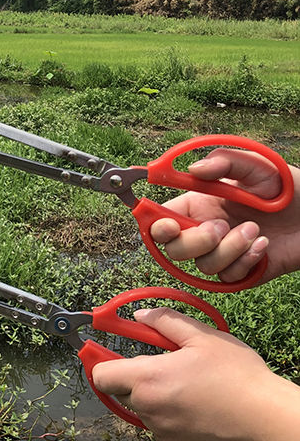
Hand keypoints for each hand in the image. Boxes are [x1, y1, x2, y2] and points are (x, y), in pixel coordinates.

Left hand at [92, 308, 299, 440]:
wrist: (266, 416)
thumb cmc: (236, 375)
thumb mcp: (201, 336)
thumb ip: (164, 320)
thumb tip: (139, 315)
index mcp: (148, 379)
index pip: (101, 375)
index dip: (100, 362)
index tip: (102, 352)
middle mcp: (149, 408)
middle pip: (120, 391)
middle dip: (132, 376)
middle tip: (160, 364)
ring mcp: (162, 431)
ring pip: (142, 408)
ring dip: (152, 395)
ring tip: (185, 383)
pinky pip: (160, 425)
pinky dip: (168, 414)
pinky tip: (194, 403)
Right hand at [150, 148, 299, 283]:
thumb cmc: (290, 188)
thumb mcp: (259, 166)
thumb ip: (226, 162)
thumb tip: (192, 169)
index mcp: (198, 205)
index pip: (160, 219)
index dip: (155, 225)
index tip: (167, 224)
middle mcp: (204, 230)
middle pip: (173, 248)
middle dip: (194, 241)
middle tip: (221, 226)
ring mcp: (221, 253)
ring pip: (203, 265)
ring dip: (229, 249)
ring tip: (256, 230)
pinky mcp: (240, 272)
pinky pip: (227, 277)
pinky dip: (245, 261)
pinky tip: (263, 245)